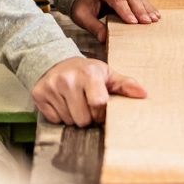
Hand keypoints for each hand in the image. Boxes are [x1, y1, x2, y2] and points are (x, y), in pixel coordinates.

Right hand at [32, 57, 146, 126]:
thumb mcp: (107, 74)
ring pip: (69, 121)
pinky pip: (54, 119)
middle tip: (85, 104)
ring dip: (73, 116)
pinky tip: (62, 102)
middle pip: (83, 119)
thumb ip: (125, 84)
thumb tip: (144, 93)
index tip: (100, 106)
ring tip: (74, 102)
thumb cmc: (86, 71)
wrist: (56, 61)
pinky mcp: (39, 94)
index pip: (98, 104)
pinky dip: (59, 115)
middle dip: (87, 117)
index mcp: (88, 74)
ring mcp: (52, 87)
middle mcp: (68, 79)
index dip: (101, 112)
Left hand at [71, 0, 159, 42]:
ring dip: (147, 9)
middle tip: (147, 22)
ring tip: (154, 20)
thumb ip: (92, 26)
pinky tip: (155, 16)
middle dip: (140, 10)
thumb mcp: (81, 16)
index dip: (125, 11)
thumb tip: (103, 38)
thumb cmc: (83, 4)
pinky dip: (149, 8)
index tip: (133, 22)